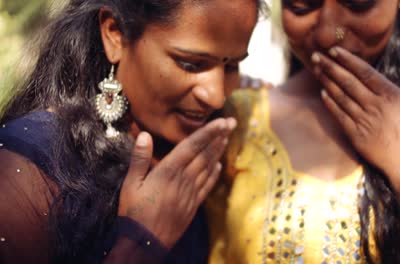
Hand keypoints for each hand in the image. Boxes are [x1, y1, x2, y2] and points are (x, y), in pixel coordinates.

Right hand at [118, 118, 235, 248]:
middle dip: (218, 137)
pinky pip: (207, 185)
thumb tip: (144, 134)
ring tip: (227, 137)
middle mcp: (183, 179)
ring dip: (218, 151)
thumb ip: (139, 159)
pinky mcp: (193, 204)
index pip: (191, 146)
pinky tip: (219, 164)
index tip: (221, 121)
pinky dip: (214, 173)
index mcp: (168, 171)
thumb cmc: (134, 213)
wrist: (145, 243)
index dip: (207, 133)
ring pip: (208, 167)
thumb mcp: (131, 184)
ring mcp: (190, 192)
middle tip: (232, 123)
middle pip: (204, 154)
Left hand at [311, 46, 399, 188]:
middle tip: (316, 55)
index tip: (335, 50)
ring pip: (341, 97)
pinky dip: (330, 104)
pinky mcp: (356, 136)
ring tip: (316, 70)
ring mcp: (363, 120)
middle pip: (348, 82)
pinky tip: (322, 94)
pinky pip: (339, 116)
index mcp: (392, 96)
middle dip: (331, 67)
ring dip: (327, 82)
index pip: (365, 72)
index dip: (348, 60)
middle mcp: (375, 105)